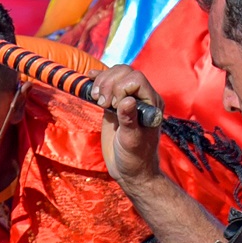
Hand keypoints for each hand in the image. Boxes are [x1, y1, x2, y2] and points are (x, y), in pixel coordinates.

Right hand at [92, 64, 166, 193]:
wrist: (131, 170)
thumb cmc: (136, 158)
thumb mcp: (132, 141)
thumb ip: (129, 120)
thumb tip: (127, 100)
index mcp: (152, 104)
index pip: (136, 79)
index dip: (121, 86)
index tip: (114, 105)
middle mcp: (142, 97)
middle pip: (124, 72)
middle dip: (109, 83)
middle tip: (103, 103)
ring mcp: (128, 99)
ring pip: (115, 74)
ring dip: (102, 81)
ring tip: (97, 98)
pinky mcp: (115, 104)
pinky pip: (107, 84)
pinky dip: (97, 79)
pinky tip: (89, 78)